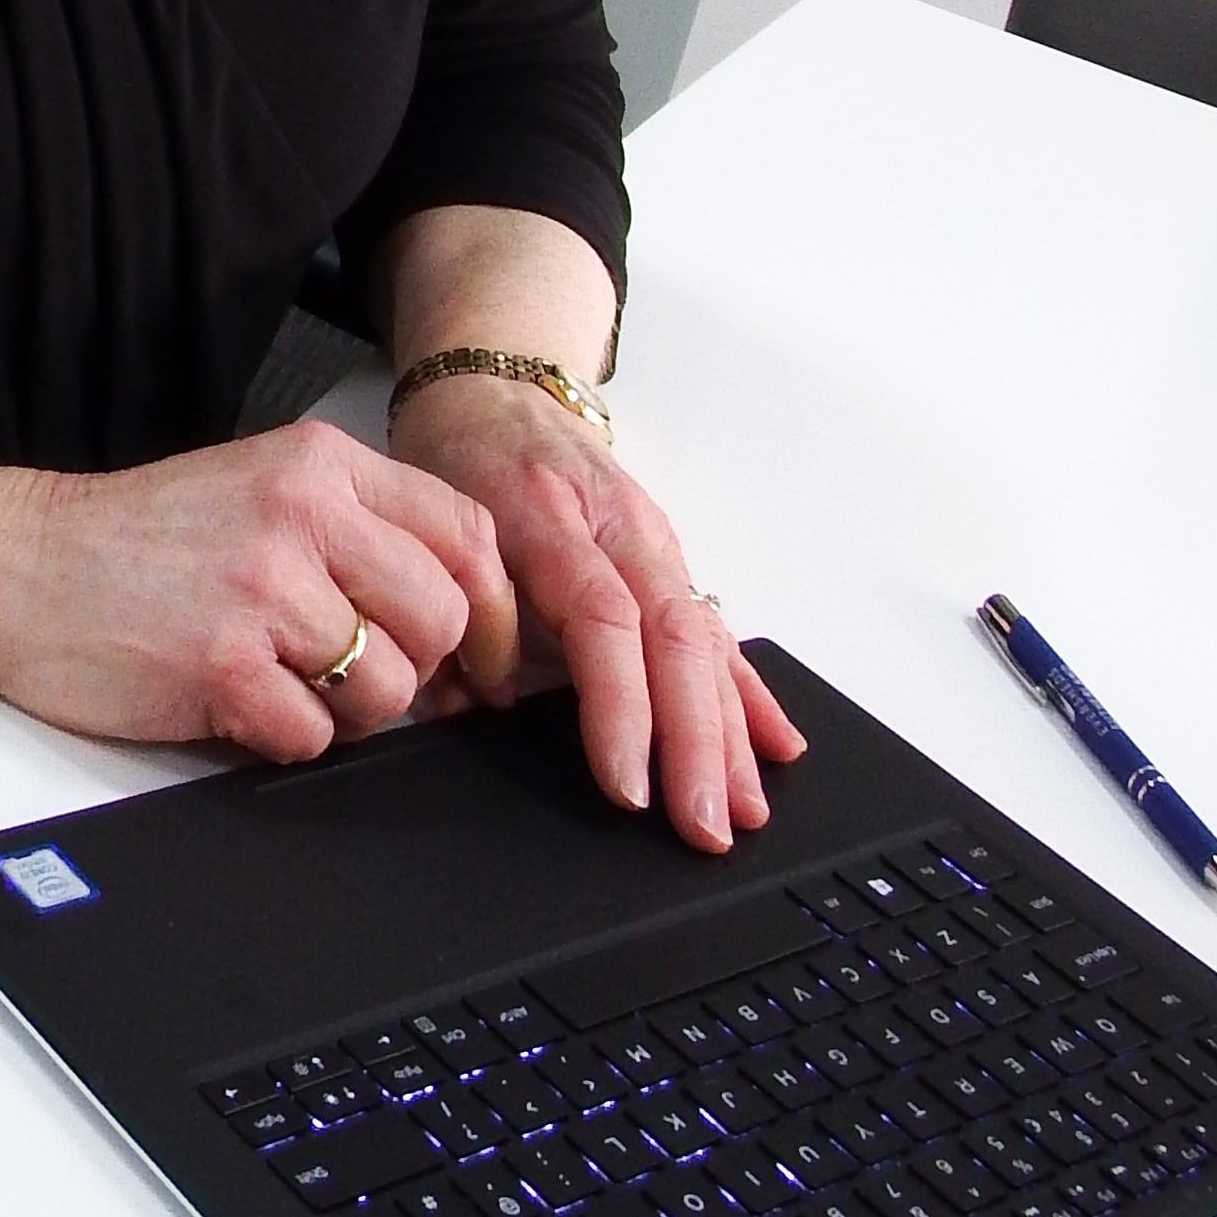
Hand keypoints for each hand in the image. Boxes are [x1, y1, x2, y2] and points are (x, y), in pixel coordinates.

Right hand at [0, 419, 507, 762]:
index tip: (484, 661)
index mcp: (320, 464)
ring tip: (279, 680)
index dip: (493, 614)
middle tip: (356, 675)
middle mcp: (301, 514)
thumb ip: (360, 535)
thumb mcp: (261, 492)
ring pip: (389, 689)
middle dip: (416, 670)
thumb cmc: (137, 541)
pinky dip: (283, 736)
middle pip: (442, 621)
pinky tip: (236, 700)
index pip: (466, 535)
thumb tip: (469, 632)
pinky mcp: (223, 663)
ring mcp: (262, 589)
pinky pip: (315, 736)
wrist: (14, 564)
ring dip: (347, 711)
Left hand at [394, 372, 803, 851]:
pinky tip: (777, 746)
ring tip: (744, 811)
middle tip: (703, 826)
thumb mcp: (439, 522)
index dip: (621, 707)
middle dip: (697, 743)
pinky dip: (747, 693)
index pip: (605, 622)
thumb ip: (462, 611)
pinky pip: (713, 632)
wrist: (494, 390)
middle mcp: (620, 532)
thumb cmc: (457, 456)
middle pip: (675, 641)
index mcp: (553, 520)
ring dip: (730, 734)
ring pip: (704, 642)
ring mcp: (654, 545)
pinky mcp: (668, 560)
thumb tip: (477, 706)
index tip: (625, 784)